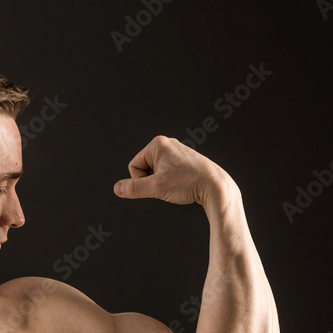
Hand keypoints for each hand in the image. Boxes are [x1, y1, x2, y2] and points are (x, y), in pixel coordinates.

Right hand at [113, 136, 235, 208]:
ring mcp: (176, 150)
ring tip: (177, 183)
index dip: (141, 180)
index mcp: (157, 144)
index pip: (133, 166)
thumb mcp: (156, 188)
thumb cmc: (188, 183)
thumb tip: (117, 189)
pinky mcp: (183, 158)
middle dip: (152, 180)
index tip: (158, 183)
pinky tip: (182, 182)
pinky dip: (170, 180)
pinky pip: (166, 171)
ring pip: (155, 171)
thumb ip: (134, 188)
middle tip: (169, 184)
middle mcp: (166, 143)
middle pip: (144, 168)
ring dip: (161, 182)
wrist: (215, 186)